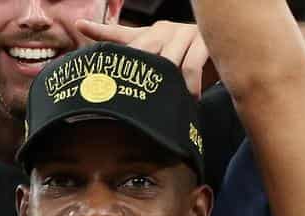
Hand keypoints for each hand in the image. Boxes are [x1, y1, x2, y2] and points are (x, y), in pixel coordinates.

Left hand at [76, 19, 217, 96]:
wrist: (224, 59)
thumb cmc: (188, 65)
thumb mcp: (163, 71)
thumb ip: (142, 76)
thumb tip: (121, 95)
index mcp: (149, 36)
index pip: (119, 34)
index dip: (98, 30)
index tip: (79, 25)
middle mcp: (163, 30)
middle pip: (142, 52)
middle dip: (141, 74)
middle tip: (140, 94)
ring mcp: (182, 32)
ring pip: (166, 62)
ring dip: (169, 85)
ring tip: (171, 100)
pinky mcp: (202, 40)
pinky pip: (189, 66)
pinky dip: (189, 85)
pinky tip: (190, 97)